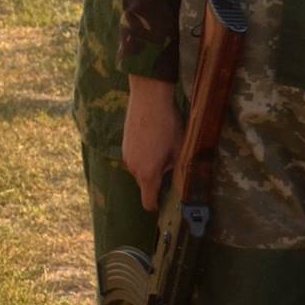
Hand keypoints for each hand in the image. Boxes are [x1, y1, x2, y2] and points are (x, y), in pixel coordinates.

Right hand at [122, 74, 183, 209]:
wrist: (148, 99)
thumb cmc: (167, 125)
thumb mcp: (179, 150)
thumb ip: (177, 170)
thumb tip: (180, 184)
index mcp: (148, 173)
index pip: (148, 202)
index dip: (158, 206)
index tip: (167, 204)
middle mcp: (133, 168)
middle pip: (145, 185)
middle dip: (157, 181)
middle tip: (173, 167)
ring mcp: (126, 156)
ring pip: (140, 171)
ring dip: (150, 167)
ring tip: (164, 150)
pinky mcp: (123, 145)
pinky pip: (134, 159)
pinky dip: (144, 156)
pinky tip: (154, 140)